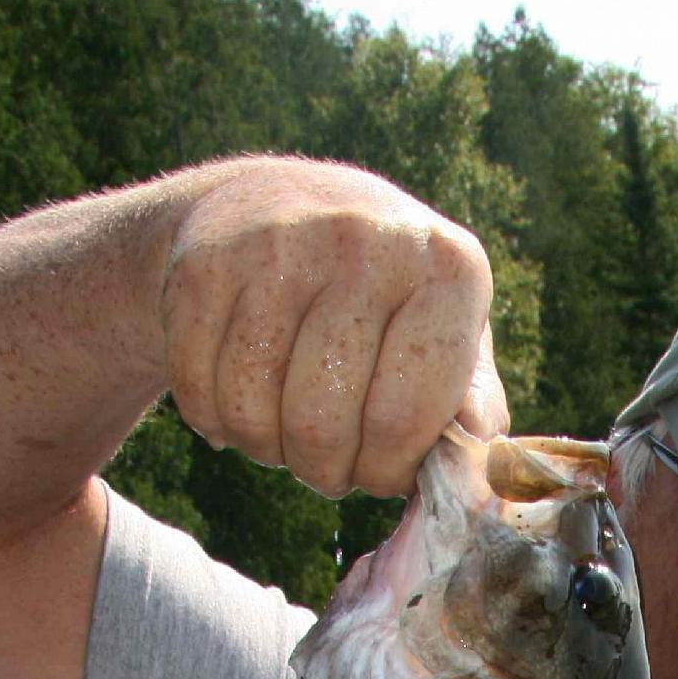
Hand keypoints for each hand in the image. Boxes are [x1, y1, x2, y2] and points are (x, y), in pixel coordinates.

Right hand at [159, 159, 507, 498]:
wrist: (276, 207)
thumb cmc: (383, 297)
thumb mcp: (445, 334)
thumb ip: (469, 401)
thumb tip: (478, 455)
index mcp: (445, 268)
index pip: (403, 423)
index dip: (385, 472)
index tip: (381, 469)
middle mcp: (365, 242)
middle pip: (321, 429)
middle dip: (323, 470)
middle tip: (329, 459)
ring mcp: (278, 244)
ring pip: (253, 414)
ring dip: (266, 449)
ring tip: (286, 427)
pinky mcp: (204, 262)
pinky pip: (198, 391)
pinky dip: (214, 419)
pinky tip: (237, 399)